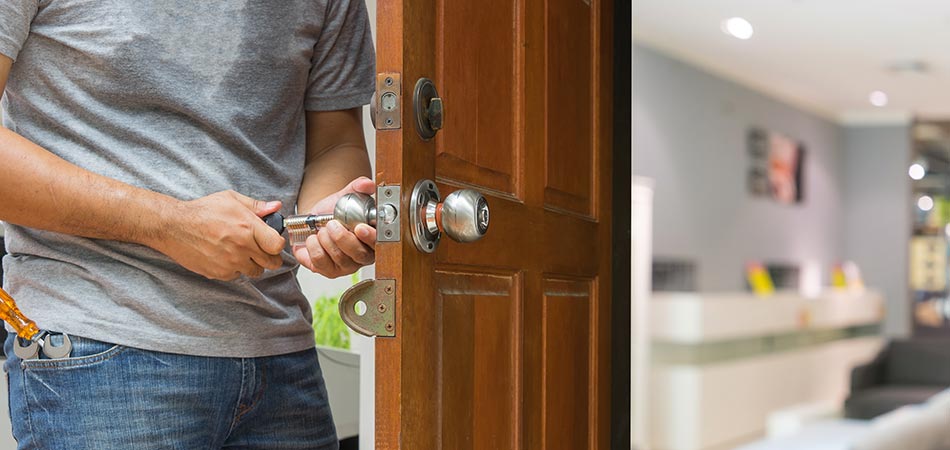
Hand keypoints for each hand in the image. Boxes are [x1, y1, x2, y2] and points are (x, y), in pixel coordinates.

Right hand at [154, 190, 285, 280]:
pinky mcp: (219, 273)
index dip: (277, 244)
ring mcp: (230, 263)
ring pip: (255, 272)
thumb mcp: (231, 199)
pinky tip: (227, 257)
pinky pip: (237, 276)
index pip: (277, 246)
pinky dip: (235, 269)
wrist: (174, 226)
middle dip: (269, 257)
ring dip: (253, 264)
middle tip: (262, 250)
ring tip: (242, 252)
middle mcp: (241, 247)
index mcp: (248, 227)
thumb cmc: (202, 211)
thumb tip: (276, 207)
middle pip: (271, 263)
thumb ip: (256, 206)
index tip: (272, 241)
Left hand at [294, 177, 375, 277]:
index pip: (378, 243)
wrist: (313, 221)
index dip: (371, 237)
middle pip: (358, 254)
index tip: (360, 228)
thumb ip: (357, 188)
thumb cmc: (333, 213)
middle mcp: (362, 255)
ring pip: (339, 259)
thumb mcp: (345, 197)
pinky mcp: (328, 270)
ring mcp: (346, 266)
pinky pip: (320, 264)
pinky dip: (313, 248)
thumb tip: (366, 184)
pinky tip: (313, 239)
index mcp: (372, 238)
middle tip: (331, 224)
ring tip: (321, 229)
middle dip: (342, 238)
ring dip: (326, 241)